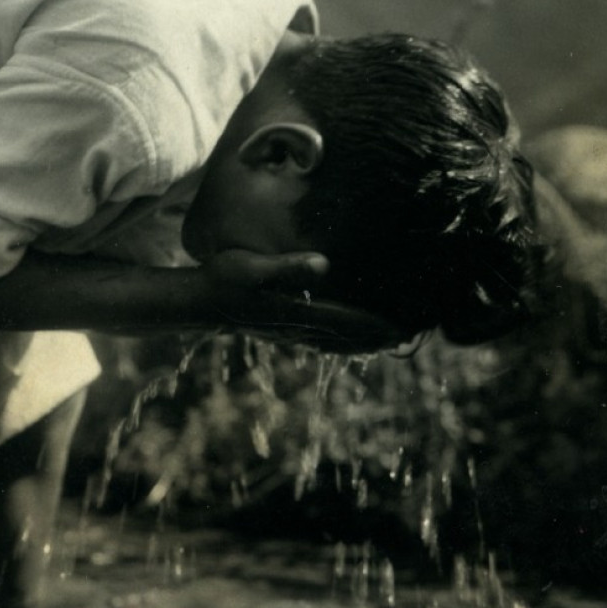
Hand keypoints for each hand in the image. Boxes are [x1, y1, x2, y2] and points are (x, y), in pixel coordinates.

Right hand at [202, 248, 405, 353]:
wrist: (198, 301)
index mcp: (296, 312)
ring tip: (387, 343)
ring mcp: (288, 332)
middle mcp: (296, 327)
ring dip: (362, 343)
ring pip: (334, 342)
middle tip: (409, 337)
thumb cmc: (223, 278)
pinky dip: (340, 343)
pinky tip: (345, 342)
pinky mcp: (279, 330)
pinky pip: (319, 341)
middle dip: (377, 338)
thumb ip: (288, 267)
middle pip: (346, 337)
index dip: (375, 326)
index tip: (403, 329)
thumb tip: (324, 264)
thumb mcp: (253, 267)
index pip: (345, 322)